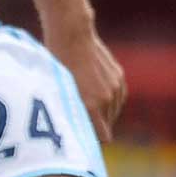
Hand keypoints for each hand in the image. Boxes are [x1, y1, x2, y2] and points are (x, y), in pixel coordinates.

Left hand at [48, 24, 124, 142]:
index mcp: (91, 105)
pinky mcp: (119, 78)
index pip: (103, 137)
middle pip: (107, 125)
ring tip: (84, 102)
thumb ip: (68, 112)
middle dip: (95, 125)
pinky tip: (93, 91)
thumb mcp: (57, 91)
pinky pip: (117, 97)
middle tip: (79, 118)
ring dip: (102, 111)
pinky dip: (108, 98)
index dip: (93, 140)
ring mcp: (115, 88)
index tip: (83, 140)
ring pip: (113, 112)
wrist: (71, 36)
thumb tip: (73, 132)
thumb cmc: (56, 64)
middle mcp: (106, 99)